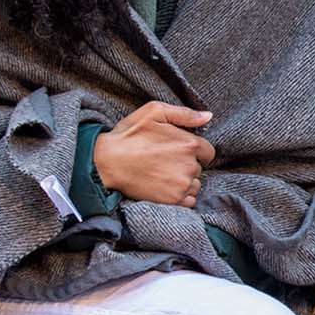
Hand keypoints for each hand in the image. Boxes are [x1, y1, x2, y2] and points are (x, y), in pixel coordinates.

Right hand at [93, 102, 214, 207]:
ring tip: (163, 175)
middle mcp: (190, 166)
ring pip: (195, 185)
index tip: (178, 151)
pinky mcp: (173, 200)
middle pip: (199, 168)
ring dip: (185, 181)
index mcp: (189, 144)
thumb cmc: (129, 135)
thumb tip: (208, 116)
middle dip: (187, 165)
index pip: (208, 152)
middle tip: (165, 162)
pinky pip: (190, 201)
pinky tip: (165, 188)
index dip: (194, 151)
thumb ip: (184, 114)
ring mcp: (182, 185)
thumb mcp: (154, 113)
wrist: (106, 163)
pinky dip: (181, 196)